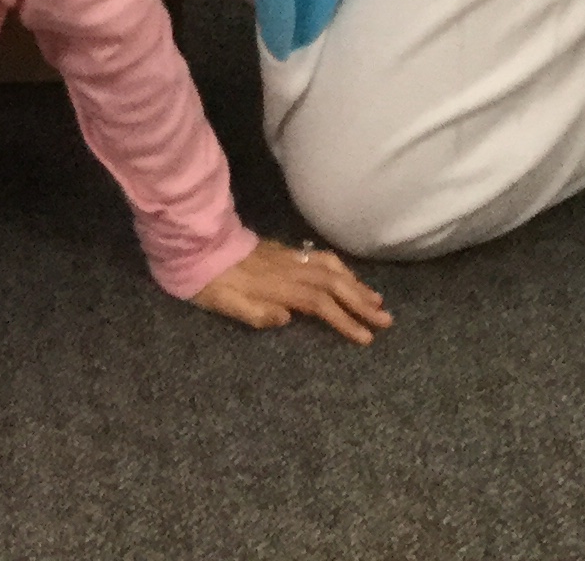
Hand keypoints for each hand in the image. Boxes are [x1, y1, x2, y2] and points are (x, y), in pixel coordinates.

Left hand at [193, 239, 388, 345]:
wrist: (198, 246)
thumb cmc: (211, 284)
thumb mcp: (225, 304)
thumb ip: (255, 313)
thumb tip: (287, 318)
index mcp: (277, 286)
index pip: (319, 303)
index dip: (344, 320)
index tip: (365, 338)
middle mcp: (289, 269)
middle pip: (332, 284)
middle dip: (361, 303)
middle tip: (386, 321)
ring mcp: (288, 257)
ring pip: (330, 268)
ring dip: (356, 284)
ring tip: (377, 301)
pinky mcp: (285, 252)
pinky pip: (320, 258)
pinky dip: (340, 268)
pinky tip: (349, 277)